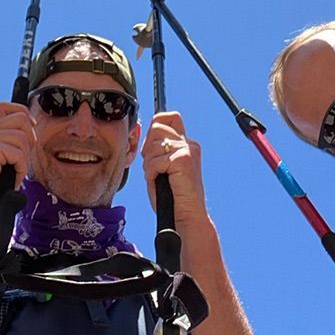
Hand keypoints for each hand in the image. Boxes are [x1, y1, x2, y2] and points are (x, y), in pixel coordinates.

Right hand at [0, 102, 36, 223]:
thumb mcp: (3, 158)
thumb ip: (11, 141)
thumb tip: (32, 126)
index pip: (6, 107)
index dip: (23, 114)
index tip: (30, 132)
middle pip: (21, 118)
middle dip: (29, 139)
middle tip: (22, 160)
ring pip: (22, 137)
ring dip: (24, 158)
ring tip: (14, 172)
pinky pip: (19, 153)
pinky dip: (21, 168)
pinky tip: (12, 178)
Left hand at [141, 111, 206, 228]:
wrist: (187, 218)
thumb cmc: (172, 197)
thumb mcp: (163, 167)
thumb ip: (157, 149)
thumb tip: (144, 132)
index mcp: (186, 144)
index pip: (168, 117)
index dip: (154, 127)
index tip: (151, 150)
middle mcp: (189, 143)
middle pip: (156, 127)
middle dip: (148, 147)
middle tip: (153, 167)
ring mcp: (188, 150)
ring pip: (153, 144)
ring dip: (149, 164)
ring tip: (159, 178)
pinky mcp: (183, 160)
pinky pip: (155, 161)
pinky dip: (152, 173)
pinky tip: (161, 183)